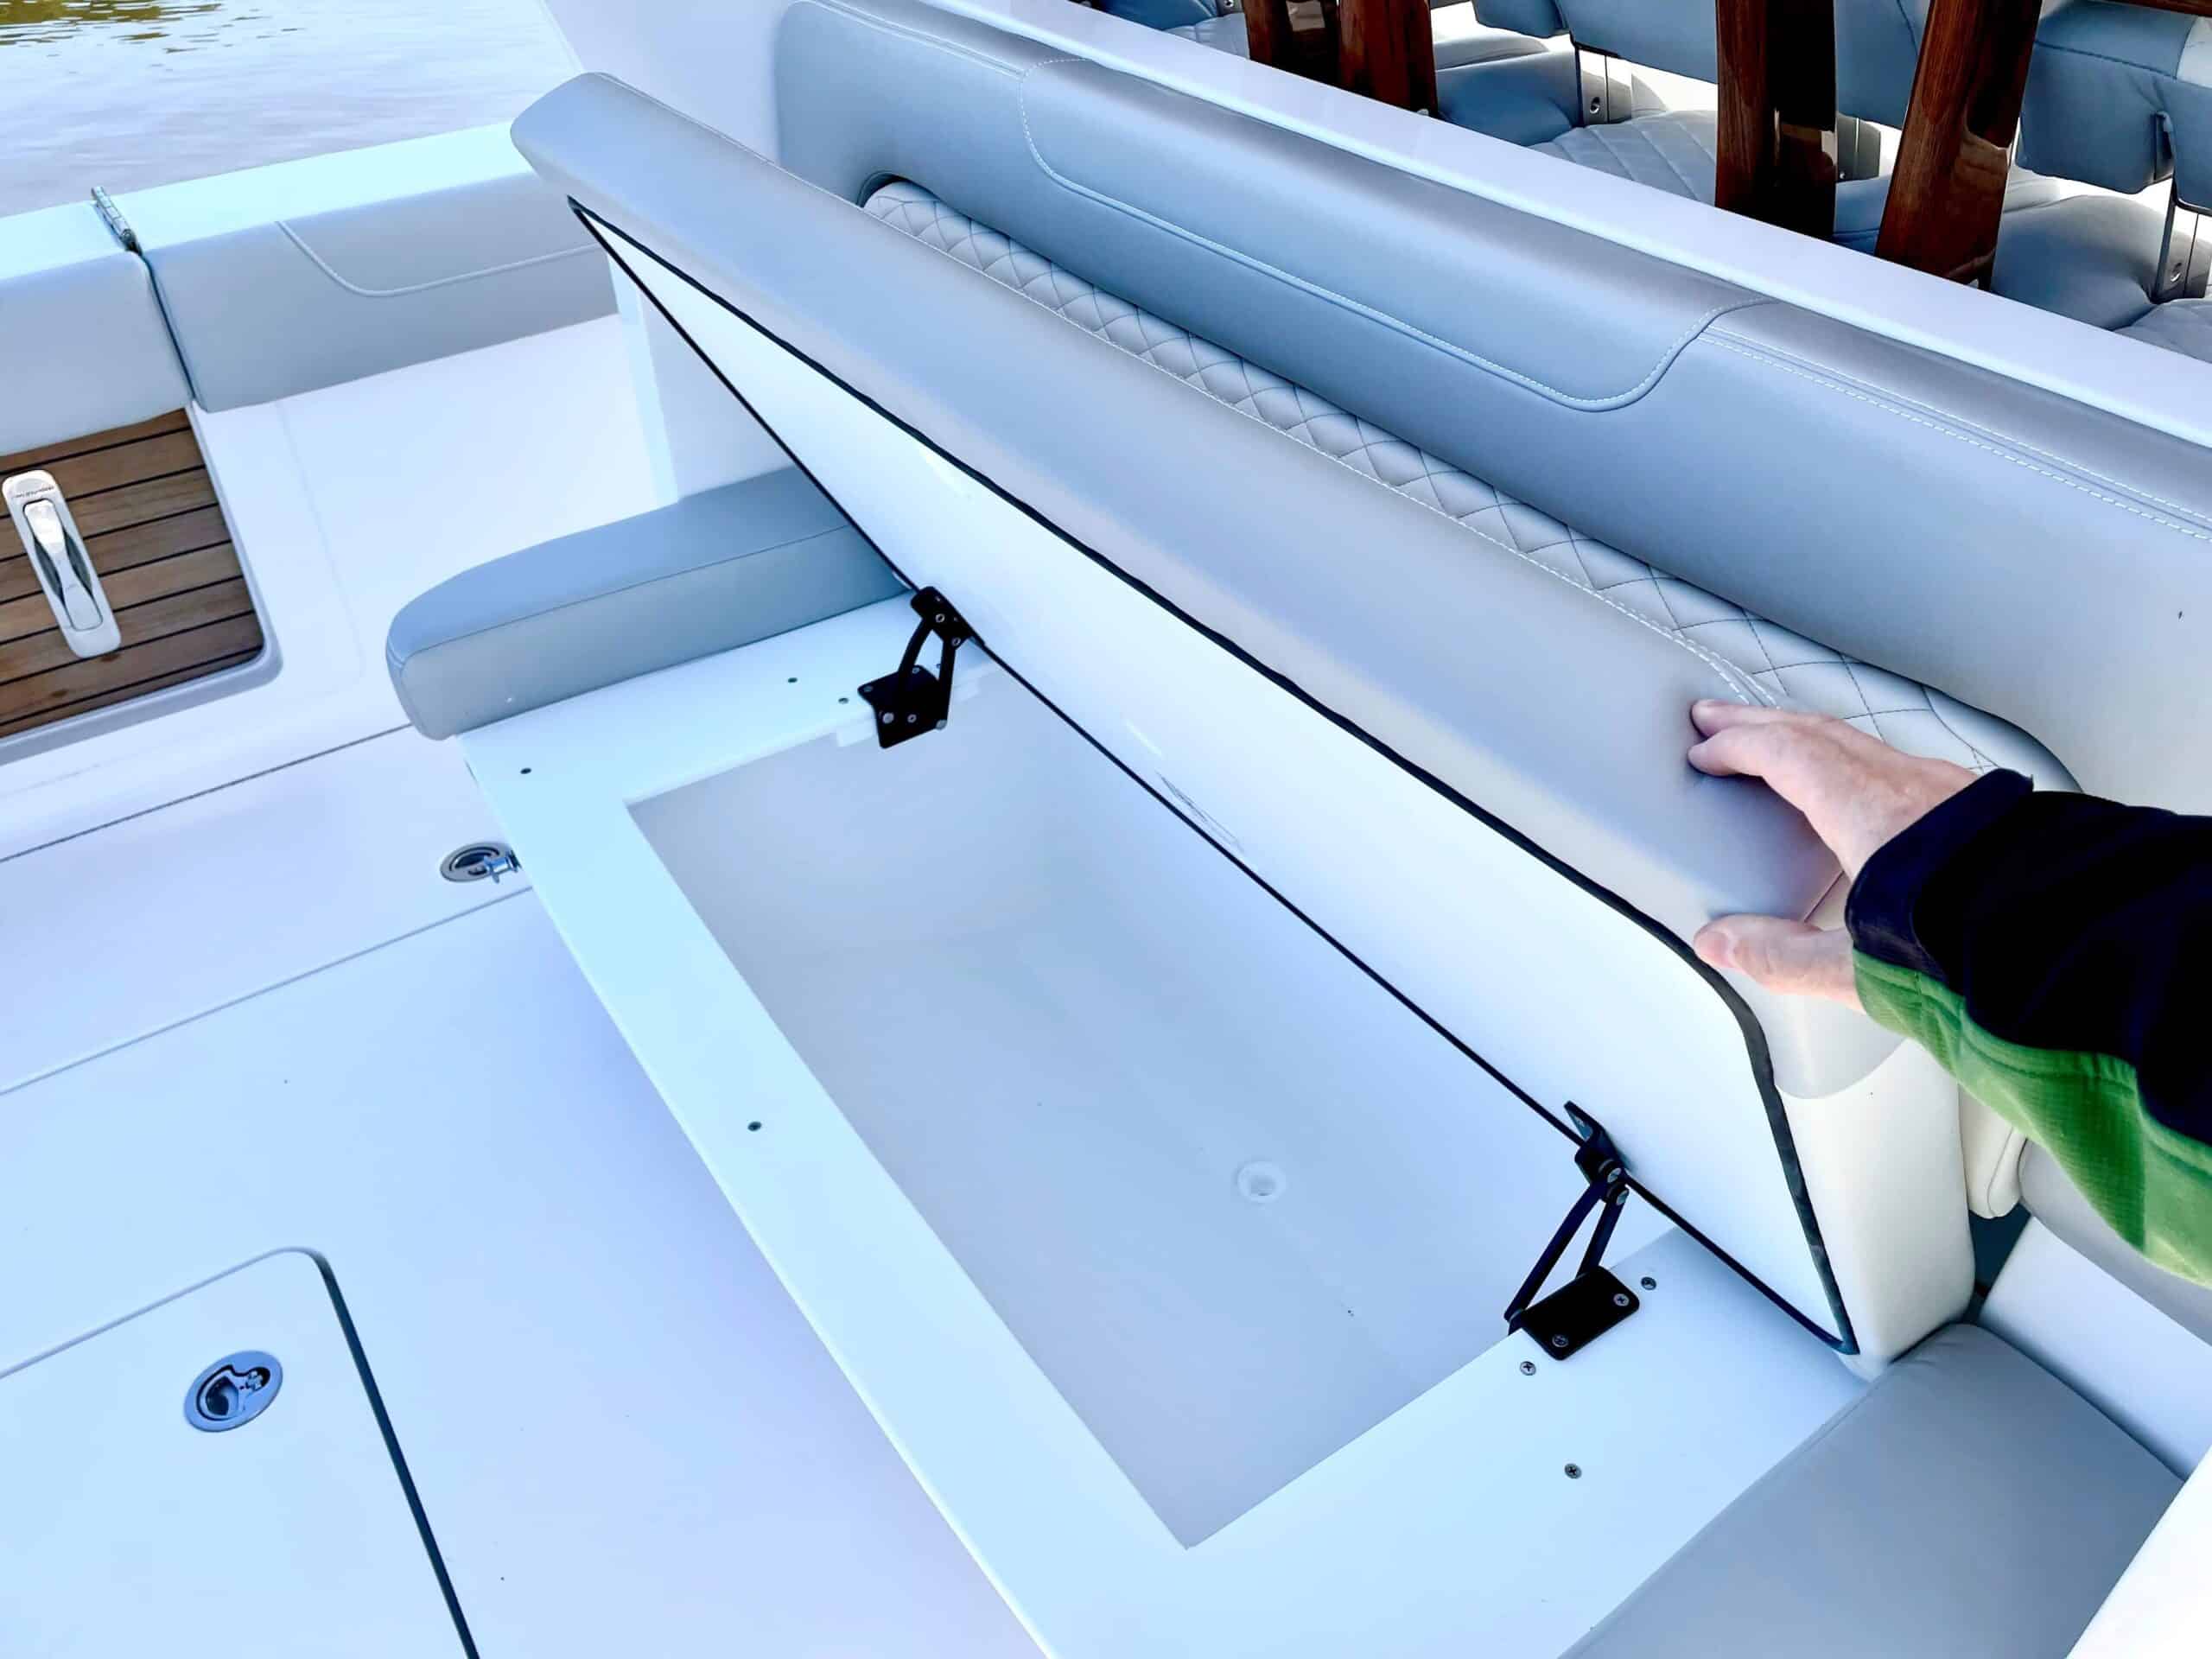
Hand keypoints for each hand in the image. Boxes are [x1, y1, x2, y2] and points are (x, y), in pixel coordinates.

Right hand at [1686, 701, 1975, 1007]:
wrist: (2072, 941)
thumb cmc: (1971, 951)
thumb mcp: (1852, 968)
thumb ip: (1778, 955)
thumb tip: (1721, 943)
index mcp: (1865, 811)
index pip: (1784, 755)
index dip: (1736, 746)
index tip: (1705, 749)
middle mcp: (1906, 786)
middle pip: (1819, 733)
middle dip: (1762, 723)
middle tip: (1721, 720)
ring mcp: (1948, 791)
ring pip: (1863, 744)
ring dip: (1811, 737)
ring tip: (1782, 745)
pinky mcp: (1981, 808)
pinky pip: (1901, 763)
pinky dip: (1858, 759)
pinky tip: (1864, 787)